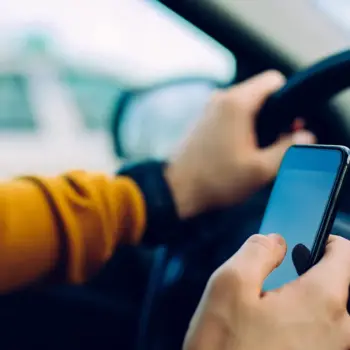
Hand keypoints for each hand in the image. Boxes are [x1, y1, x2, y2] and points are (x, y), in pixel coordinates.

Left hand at [166, 71, 315, 217]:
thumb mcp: (260, 169)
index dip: (288, 101)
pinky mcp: (203, 120)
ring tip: (254, 152)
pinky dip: (240, 128)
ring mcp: (209, 108)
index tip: (288, 124)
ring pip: (246, 106)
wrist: (178, 189)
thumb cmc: (215, 180)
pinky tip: (238, 151)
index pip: (274, 80)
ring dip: (256, 125)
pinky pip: (230, 115)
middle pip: (260, 94)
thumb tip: (304, 135)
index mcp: (237, 103)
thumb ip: (288, 148)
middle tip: (274, 144)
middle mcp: (221, 98)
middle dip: (273, 116)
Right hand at [183, 234, 349, 349]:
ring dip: (303, 297)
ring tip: (269, 304)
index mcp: (321, 301)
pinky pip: (320, 331)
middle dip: (311, 271)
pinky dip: (301, 320)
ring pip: (328, 309)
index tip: (305, 241)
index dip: (327, 240)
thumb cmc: (223, 348)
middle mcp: (338, 330)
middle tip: (277, 276)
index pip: (345, 255)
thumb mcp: (230, 283)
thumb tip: (277, 241)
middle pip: (339, 284)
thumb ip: (258, 250)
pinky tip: (270, 329)